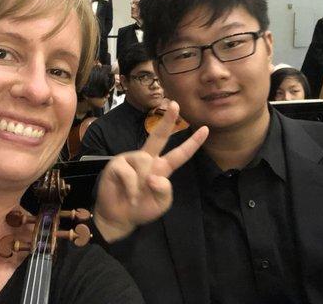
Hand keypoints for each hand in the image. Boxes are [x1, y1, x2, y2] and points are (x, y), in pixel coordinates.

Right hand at [93, 100, 208, 242]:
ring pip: (144, 162)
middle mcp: (148, 159)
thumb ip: (164, 190)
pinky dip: (131, 187)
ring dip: (141, 184)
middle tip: (175, 104)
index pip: (180, 154)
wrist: (120, 217)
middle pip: (159, 136)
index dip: (192, 143)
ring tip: (135, 196)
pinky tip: (128, 194)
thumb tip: (153, 176)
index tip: (205, 129)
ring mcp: (132, 159)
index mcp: (162, 167)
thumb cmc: (142, 208)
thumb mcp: (161, 203)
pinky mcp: (117, 163)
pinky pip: (129, 173)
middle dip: (167, 120)